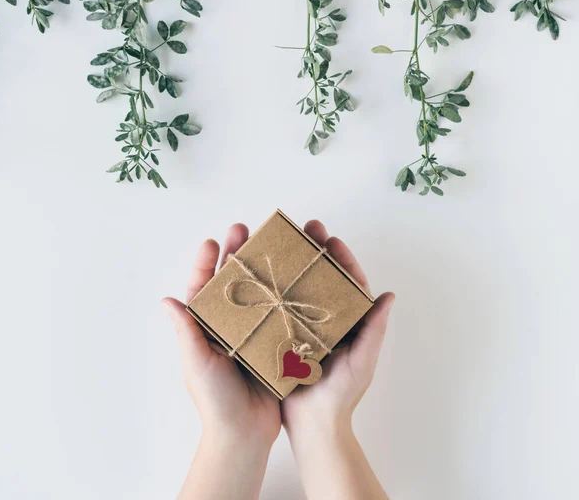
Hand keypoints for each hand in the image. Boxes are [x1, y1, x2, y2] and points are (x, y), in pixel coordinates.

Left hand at [164, 223, 280, 448]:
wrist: (245, 434)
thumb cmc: (214, 401)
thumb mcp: (197, 363)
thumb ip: (187, 332)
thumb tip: (167, 300)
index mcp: (206, 328)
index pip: (202, 288)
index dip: (205, 263)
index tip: (212, 242)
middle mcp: (228, 325)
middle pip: (232, 282)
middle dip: (235, 254)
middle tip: (243, 229)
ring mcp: (252, 331)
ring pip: (256, 291)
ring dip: (260, 266)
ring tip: (270, 243)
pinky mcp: (273, 341)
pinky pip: (278, 311)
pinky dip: (283, 292)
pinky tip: (292, 274)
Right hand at [282, 219, 394, 435]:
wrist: (313, 425)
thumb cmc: (342, 394)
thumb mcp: (363, 360)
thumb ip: (374, 329)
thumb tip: (389, 296)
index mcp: (349, 321)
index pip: (348, 282)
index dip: (341, 258)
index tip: (331, 238)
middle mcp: (326, 318)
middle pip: (323, 277)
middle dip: (316, 251)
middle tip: (307, 228)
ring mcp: (304, 325)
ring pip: (301, 287)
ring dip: (295, 264)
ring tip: (284, 242)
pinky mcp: (284, 335)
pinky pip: (281, 307)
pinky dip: (276, 289)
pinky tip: (264, 273)